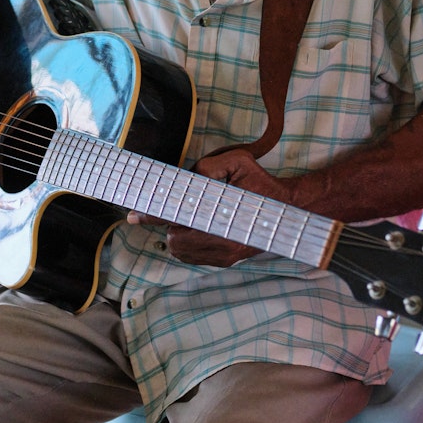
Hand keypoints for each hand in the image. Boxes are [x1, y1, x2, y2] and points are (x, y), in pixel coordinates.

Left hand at [127, 147, 292, 266]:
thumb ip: (209, 166)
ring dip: (177, 233)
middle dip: (170, 222)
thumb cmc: (260, 183)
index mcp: (222, 213)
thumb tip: (187, 178)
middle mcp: (222, 239)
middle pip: (174, 236)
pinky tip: (197, 229)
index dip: (153, 213)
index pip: (178, 213)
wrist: (288, 211)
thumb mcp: (238, 162)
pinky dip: (187, 244)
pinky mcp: (226, 260)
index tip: (134, 213)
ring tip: (190, 218)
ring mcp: (223, 253)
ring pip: (180, 249)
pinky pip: (192, 257)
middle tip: (176, 208)